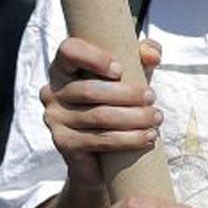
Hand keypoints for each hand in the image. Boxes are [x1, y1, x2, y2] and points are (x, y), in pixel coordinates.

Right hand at [39, 36, 162, 188]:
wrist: (99, 156)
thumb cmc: (114, 103)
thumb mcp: (127, 76)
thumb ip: (140, 56)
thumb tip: (153, 55)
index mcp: (62, 67)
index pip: (69, 51)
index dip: (94, 58)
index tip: (120, 69)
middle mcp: (52, 91)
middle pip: (89, 90)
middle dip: (127, 94)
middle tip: (152, 97)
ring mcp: (54, 119)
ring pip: (98, 116)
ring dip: (134, 118)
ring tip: (156, 118)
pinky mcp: (64, 143)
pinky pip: (99, 140)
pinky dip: (128, 139)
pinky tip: (147, 137)